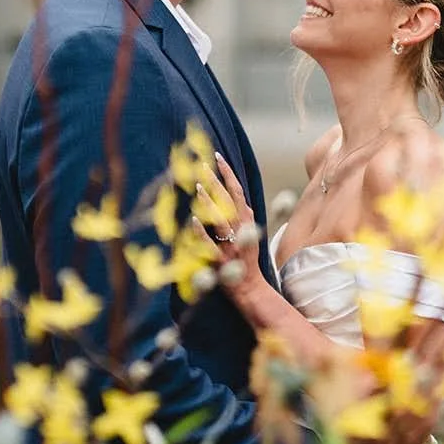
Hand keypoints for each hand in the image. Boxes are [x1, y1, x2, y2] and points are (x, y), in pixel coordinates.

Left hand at [193, 153, 266, 314]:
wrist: (250, 287)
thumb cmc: (247, 257)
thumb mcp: (251, 232)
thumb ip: (245, 214)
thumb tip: (238, 196)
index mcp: (247, 221)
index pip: (238, 191)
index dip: (228, 173)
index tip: (218, 156)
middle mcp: (241, 230)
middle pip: (229, 201)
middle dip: (216, 181)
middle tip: (202, 164)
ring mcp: (231, 246)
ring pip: (221, 220)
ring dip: (210, 203)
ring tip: (199, 186)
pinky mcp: (221, 262)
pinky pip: (210, 245)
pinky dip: (201, 232)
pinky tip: (192, 220)